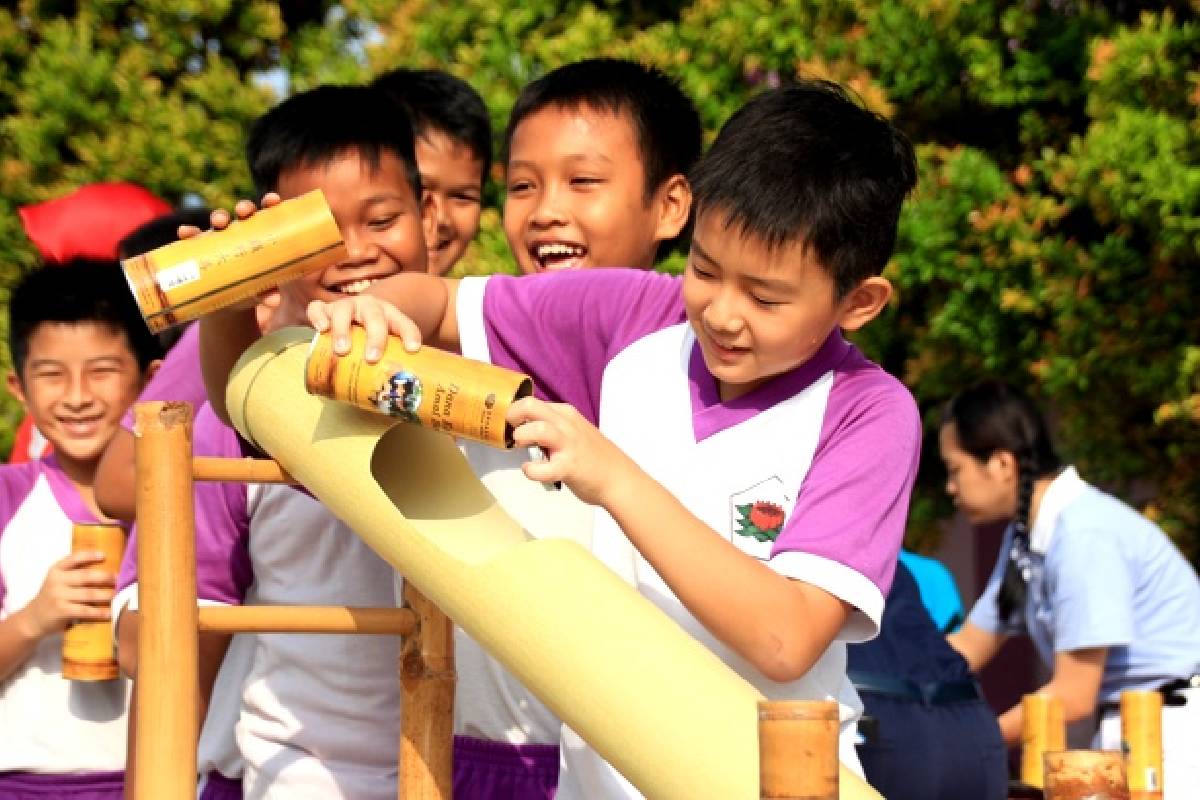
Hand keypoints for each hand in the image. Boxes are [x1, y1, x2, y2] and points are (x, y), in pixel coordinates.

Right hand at [20, 552, 115, 637]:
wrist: (34, 618)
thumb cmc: (54, 596)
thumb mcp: (58, 580)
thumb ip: (74, 573)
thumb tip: (106, 566)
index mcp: (56, 570)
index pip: (73, 558)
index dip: (89, 555)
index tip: (104, 555)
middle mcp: (56, 581)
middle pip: (85, 576)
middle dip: (105, 577)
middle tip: (118, 578)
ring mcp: (58, 596)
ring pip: (88, 594)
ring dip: (106, 595)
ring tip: (117, 594)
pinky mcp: (61, 611)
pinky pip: (85, 610)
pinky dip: (99, 612)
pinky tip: (109, 612)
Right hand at [178, 194, 283, 314]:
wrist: (227, 303)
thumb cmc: (252, 290)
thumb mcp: (261, 293)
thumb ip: (268, 293)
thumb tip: (273, 300)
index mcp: (261, 236)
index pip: (267, 215)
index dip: (269, 203)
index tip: (273, 200)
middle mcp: (240, 232)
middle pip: (243, 214)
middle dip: (244, 208)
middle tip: (244, 211)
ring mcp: (219, 239)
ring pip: (219, 222)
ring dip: (219, 217)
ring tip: (219, 222)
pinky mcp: (200, 249)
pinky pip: (193, 238)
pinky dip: (189, 233)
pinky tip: (185, 233)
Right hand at [308, 295, 423, 362]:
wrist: (354, 315)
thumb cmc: (373, 337)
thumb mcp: (385, 345)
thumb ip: (389, 365)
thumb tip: (395, 401)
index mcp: (389, 316)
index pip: (403, 323)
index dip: (409, 334)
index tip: (412, 349)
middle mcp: (368, 307)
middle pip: (374, 317)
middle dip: (375, 338)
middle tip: (371, 359)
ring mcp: (345, 306)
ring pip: (344, 311)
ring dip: (343, 330)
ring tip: (342, 351)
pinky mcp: (325, 309)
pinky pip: (317, 308)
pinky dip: (318, 317)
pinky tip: (321, 329)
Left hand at [507, 397, 635, 505]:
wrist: (619, 478)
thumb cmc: (593, 456)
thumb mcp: (574, 430)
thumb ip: (552, 426)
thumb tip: (524, 427)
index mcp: (566, 413)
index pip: (532, 402)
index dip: (515, 412)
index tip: (509, 424)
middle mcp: (566, 424)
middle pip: (531, 406)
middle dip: (513, 415)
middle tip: (510, 429)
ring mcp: (568, 445)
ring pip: (538, 429)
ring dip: (522, 436)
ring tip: (521, 446)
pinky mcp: (568, 467)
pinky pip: (542, 468)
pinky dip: (530, 470)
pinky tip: (530, 470)